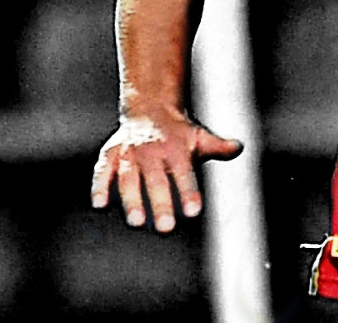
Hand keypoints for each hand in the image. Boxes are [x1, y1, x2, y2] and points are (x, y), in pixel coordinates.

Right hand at [90, 113, 243, 232]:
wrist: (149, 108)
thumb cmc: (179, 133)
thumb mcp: (199, 137)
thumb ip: (217, 146)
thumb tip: (238, 147)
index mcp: (176, 150)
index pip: (184, 173)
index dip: (189, 192)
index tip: (193, 212)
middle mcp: (151, 152)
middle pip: (157, 180)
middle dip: (161, 203)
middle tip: (166, 228)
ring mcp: (129, 154)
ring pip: (129, 178)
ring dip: (131, 200)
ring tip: (136, 222)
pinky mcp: (110, 155)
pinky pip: (103, 171)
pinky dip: (99, 186)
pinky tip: (99, 204)